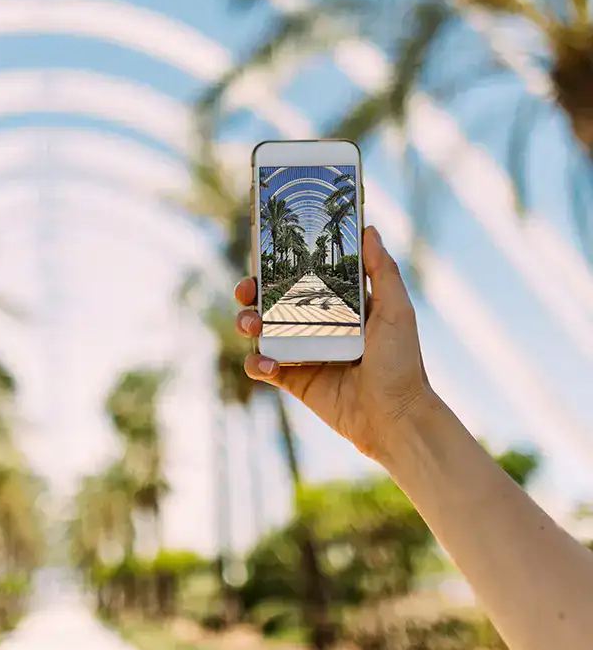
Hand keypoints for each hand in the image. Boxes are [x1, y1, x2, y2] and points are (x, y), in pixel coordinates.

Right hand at [235, 226, 436, 462]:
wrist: (396, 419)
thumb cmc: (402, 363)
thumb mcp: (397, 311)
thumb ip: (382, 271)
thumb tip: (369, 230)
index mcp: (339, 304)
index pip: (302, 275)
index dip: (279, 264)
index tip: (263, 252)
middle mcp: (317, 324)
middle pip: (272, 299)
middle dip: (252, 291)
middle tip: (246, 290)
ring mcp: (303, 352)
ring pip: (261, 330)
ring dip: (246, 322)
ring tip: (251, 325)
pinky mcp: (294, 380)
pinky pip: (263, 367)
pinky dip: (257, 363)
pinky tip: (268, 364)